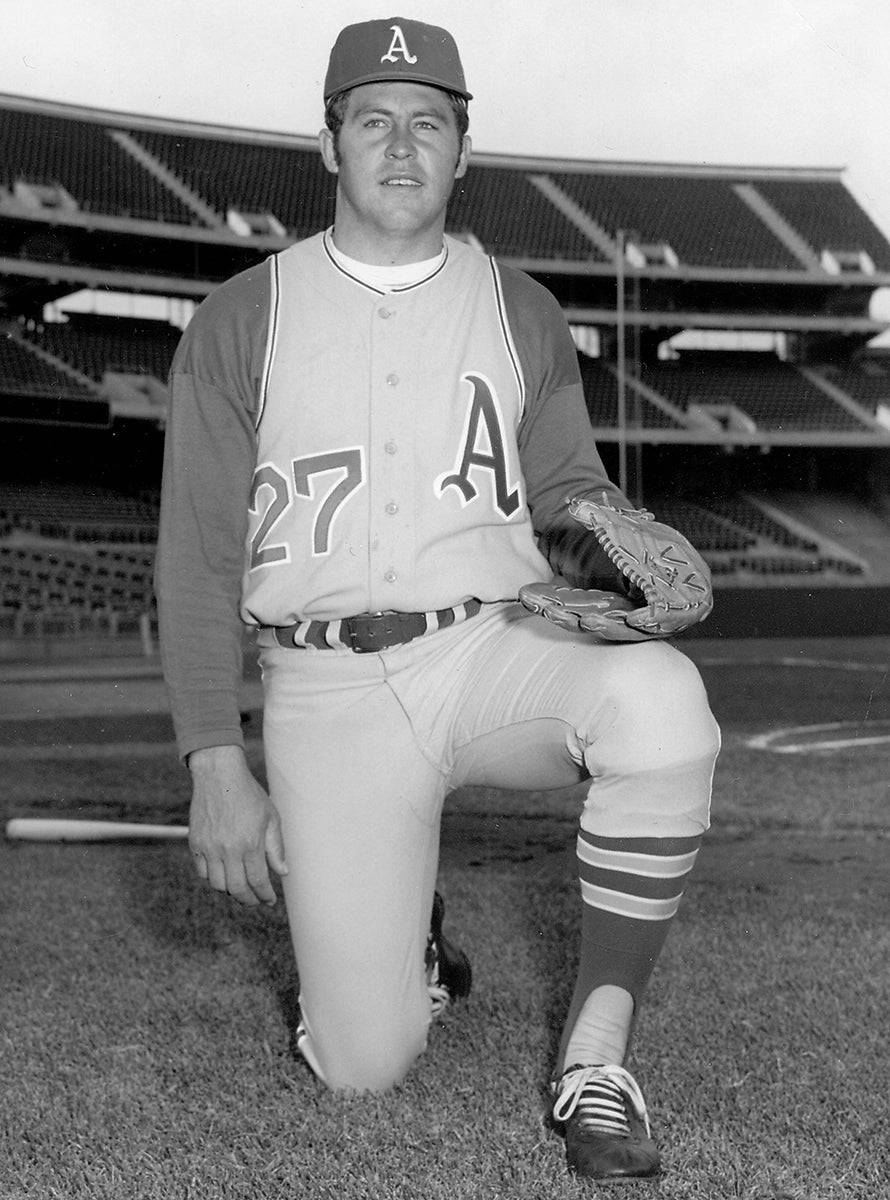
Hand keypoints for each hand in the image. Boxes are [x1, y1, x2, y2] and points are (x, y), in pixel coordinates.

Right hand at [187, 745, 287, 906]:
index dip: (265, 895)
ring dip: (230, 891)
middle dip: (248, 900)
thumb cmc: (249, 794)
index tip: (269, 900)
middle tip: (255, 900)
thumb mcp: (270, 817)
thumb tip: (282, 872)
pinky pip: (202, 873)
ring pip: (218, 885)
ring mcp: (209, 847)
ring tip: (240, 888)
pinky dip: (213, 879)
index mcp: (250, 843)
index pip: (258, 880)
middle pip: (237, 889)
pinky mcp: (195, 844)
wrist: (219, 775)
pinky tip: (224, 875)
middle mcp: (228, 849)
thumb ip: (276, 847)